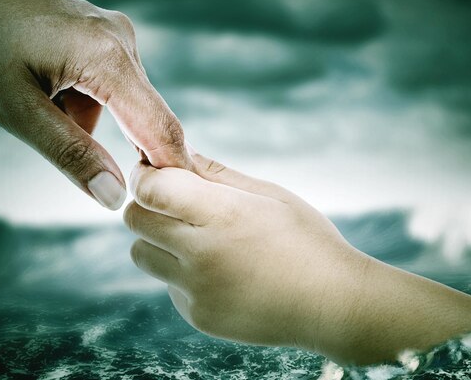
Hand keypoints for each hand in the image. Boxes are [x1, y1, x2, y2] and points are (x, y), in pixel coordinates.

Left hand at [0, 0, 191, 208]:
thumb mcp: (16, 108)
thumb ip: (70, 153)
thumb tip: (114, 196)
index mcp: (107, 58)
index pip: (159, 127)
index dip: (174, 171)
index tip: (181, 205)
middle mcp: (121, 42)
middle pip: (150, 117)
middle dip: (133, 154)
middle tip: (107, 185)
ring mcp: (114, 36)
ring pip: (126, 105)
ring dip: (94, 125)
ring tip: (44, 111)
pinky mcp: (102, 37)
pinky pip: (110, 87)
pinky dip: (86, 105)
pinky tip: (50, 95)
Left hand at [123, 153, 470, 364]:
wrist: (334, 305)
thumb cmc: (307, 239)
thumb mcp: (268, 194)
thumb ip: (216, 174)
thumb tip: (177, 155)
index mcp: (223, 215)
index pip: (150, 188)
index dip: (145, 174)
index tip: (155, 169)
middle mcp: (202, 255)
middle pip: (136, 219)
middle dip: (147, 202)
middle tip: (175, 199)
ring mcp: (197, 291)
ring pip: (142, 253)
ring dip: (156, 239)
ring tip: (195, 236)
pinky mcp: (198, 315)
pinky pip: (168, 283)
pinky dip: (179, 271)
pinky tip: (218, 269)